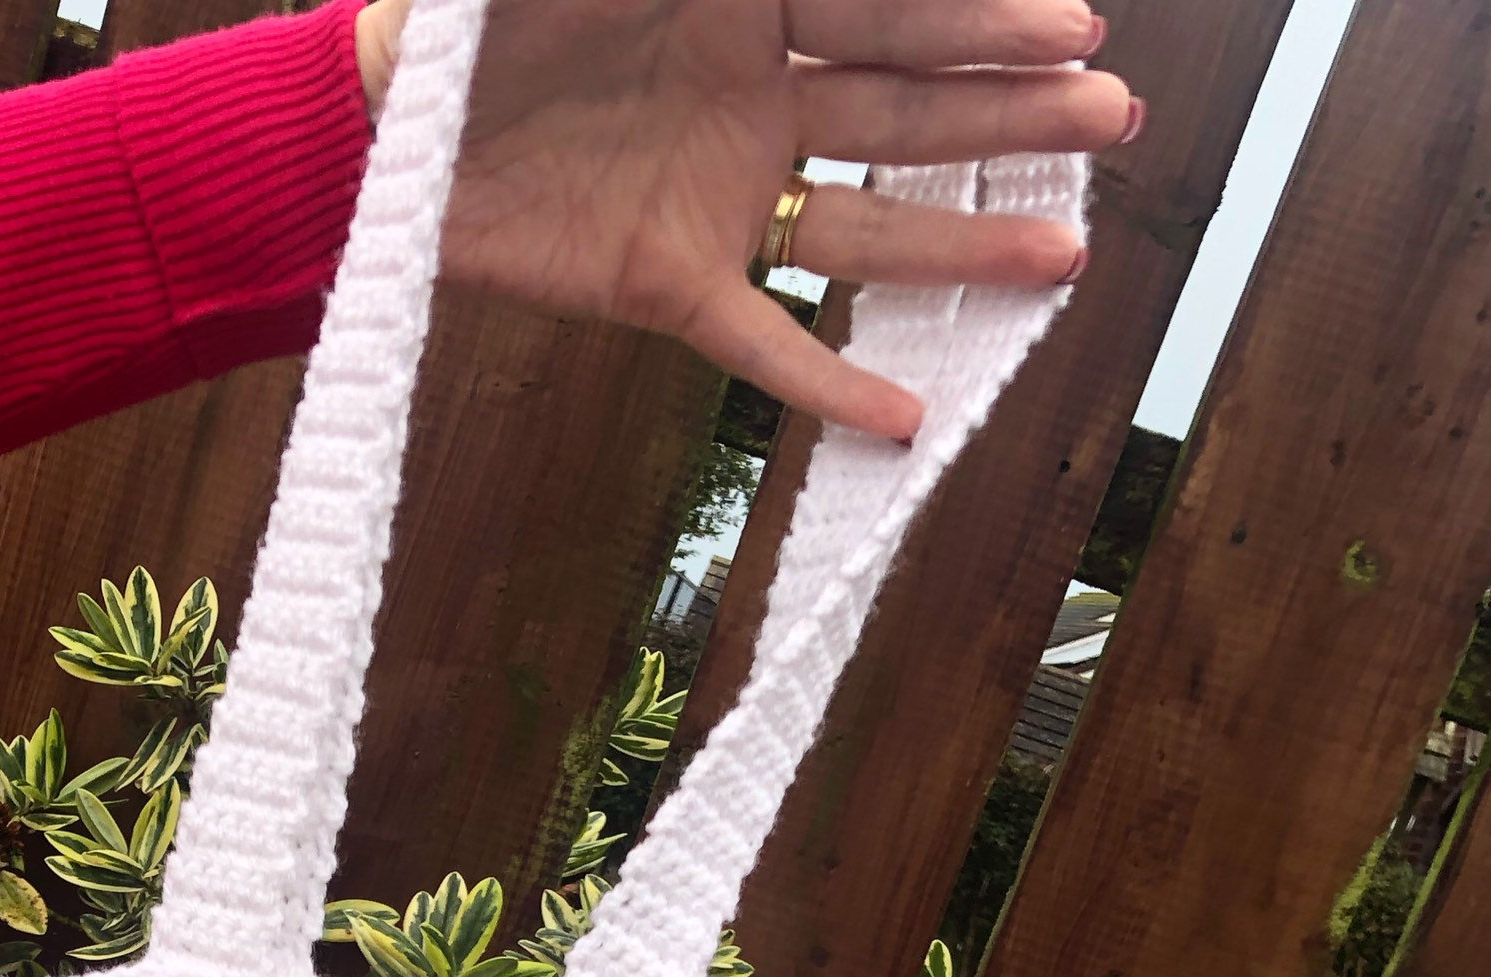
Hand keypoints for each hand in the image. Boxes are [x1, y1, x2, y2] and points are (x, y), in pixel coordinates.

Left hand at [352, 0, 1137, 437]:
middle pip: (904, 110)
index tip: (1077, 19)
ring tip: (1062, 254)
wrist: (379, 117)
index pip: (886, 6)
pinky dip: (826, 383)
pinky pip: (759, 343)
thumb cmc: (480, 8)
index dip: (980, 15)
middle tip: (1111, 119)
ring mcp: (717, 197)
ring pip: (862, 225)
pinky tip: (906, 420)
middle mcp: (752, 99)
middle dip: (1010, 116)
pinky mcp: (664, 286)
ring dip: (962, 243)